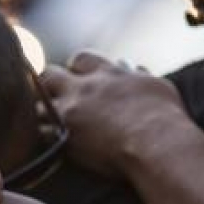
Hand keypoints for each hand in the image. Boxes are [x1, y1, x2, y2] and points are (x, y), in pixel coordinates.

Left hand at [39, 52, 187, 176]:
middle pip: (50, 74)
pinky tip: (47, 139)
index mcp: (108, 73)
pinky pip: (39, 131)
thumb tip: (134, 68)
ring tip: (47, 120)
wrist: (157, 143)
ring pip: (37, 103)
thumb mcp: (157, 87)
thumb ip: (139, 76)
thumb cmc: (166, 117)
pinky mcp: (64, 135)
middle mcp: (85, 87)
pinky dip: (41, 134)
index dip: (76, 69)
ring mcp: (71, 110)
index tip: (79, 79)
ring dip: (41, 111)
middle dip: (49, 85)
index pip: (80, 59)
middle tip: (54, 98)